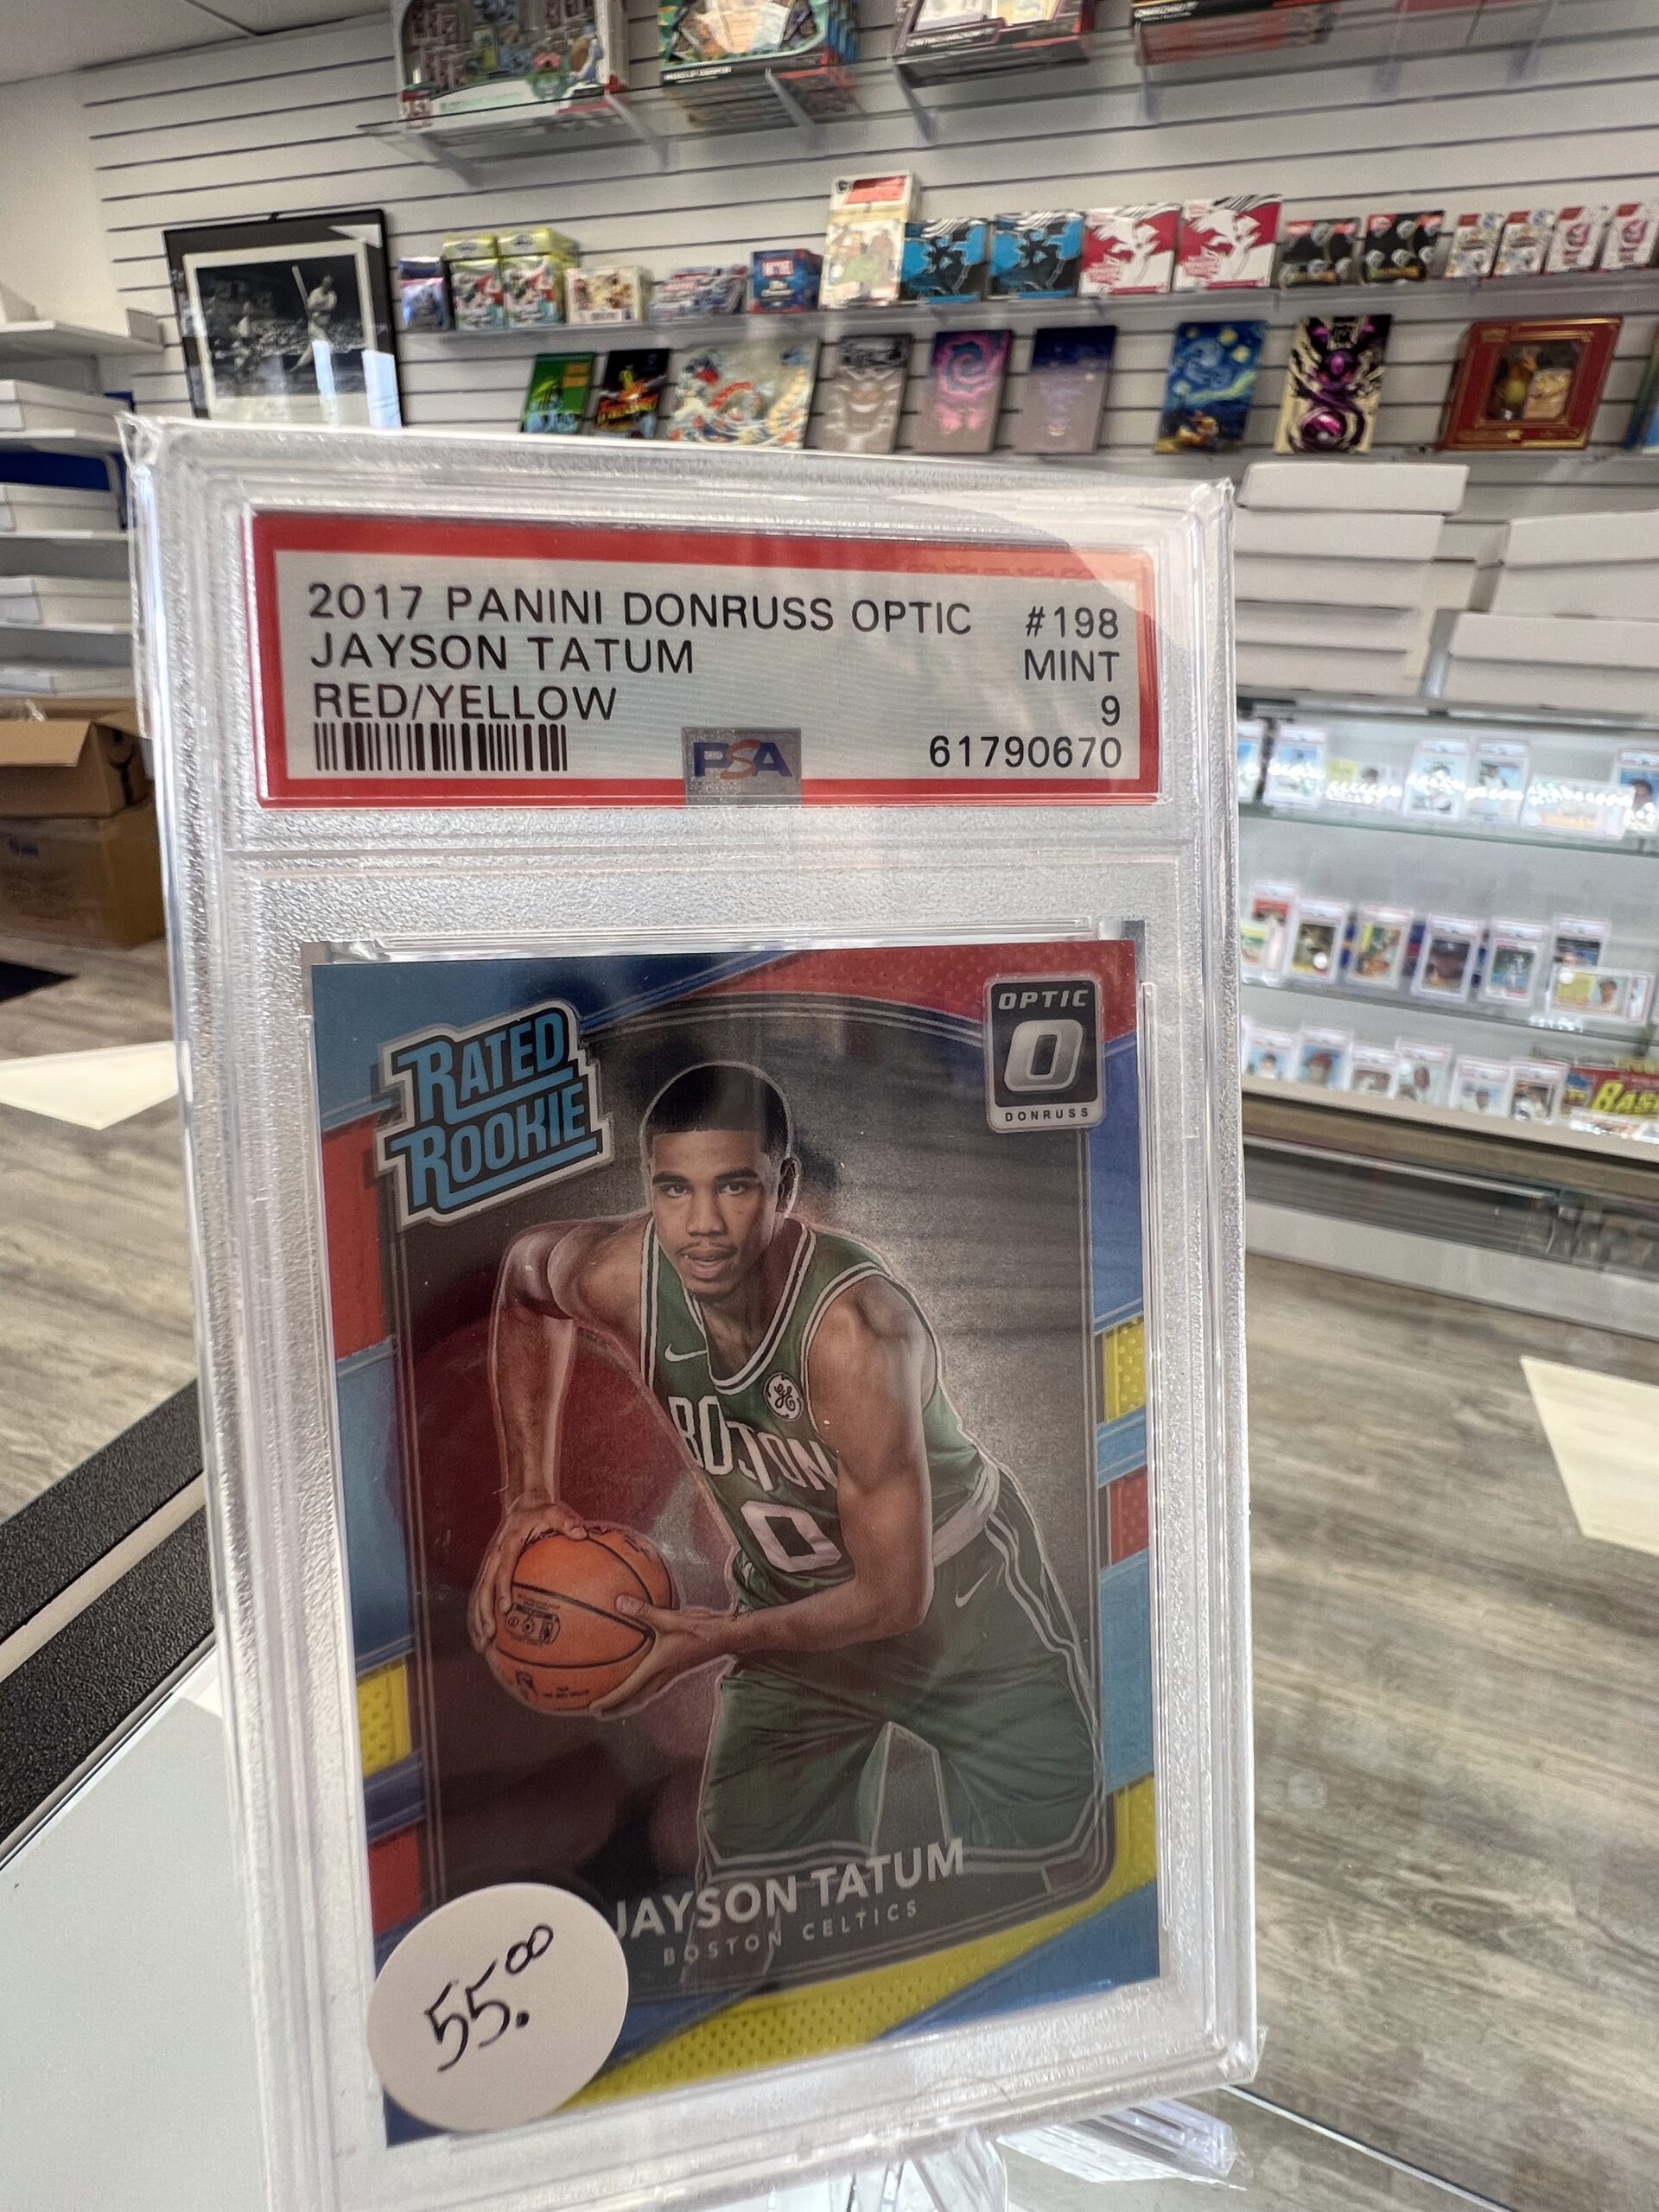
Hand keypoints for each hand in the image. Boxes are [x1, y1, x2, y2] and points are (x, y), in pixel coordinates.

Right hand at [467, 1493, 587, 1653]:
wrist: (523, 1504)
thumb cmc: (541, 1512)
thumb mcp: (554, 1511)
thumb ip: (566, 1522)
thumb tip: (581, 1533)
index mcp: (509, 1542)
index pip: (503, 1567)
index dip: (502, 1587)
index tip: (505, 1607)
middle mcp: (496, 1554)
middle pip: (484, 1585)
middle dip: (484, 1610)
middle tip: (490, 1633)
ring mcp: (491, 1563)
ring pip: (480, 1592)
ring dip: (478, 1617)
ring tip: (482, 1642)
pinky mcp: (492, 1570)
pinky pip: (483, 1593)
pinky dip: (481, 1613)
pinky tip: (485, 1636)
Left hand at [588, 1599, 735, 1716]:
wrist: (725, 1636)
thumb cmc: (699, 1629)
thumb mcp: (670, 1618)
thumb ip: (643, 1611)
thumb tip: (618, 1602)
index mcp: (657, 1668)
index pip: (628, 1690)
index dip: (609, 1701)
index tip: (592, 1709)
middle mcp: (662, 1676)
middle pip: (634, 1700)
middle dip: (615, 1708)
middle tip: (596, 1713)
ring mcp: (669, 1674)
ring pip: (644, 1695)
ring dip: (627, 1702)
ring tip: (612, 1704)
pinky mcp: (675, 1669)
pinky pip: (652, 1685)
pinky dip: (639, 1689)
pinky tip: (636, 1680)